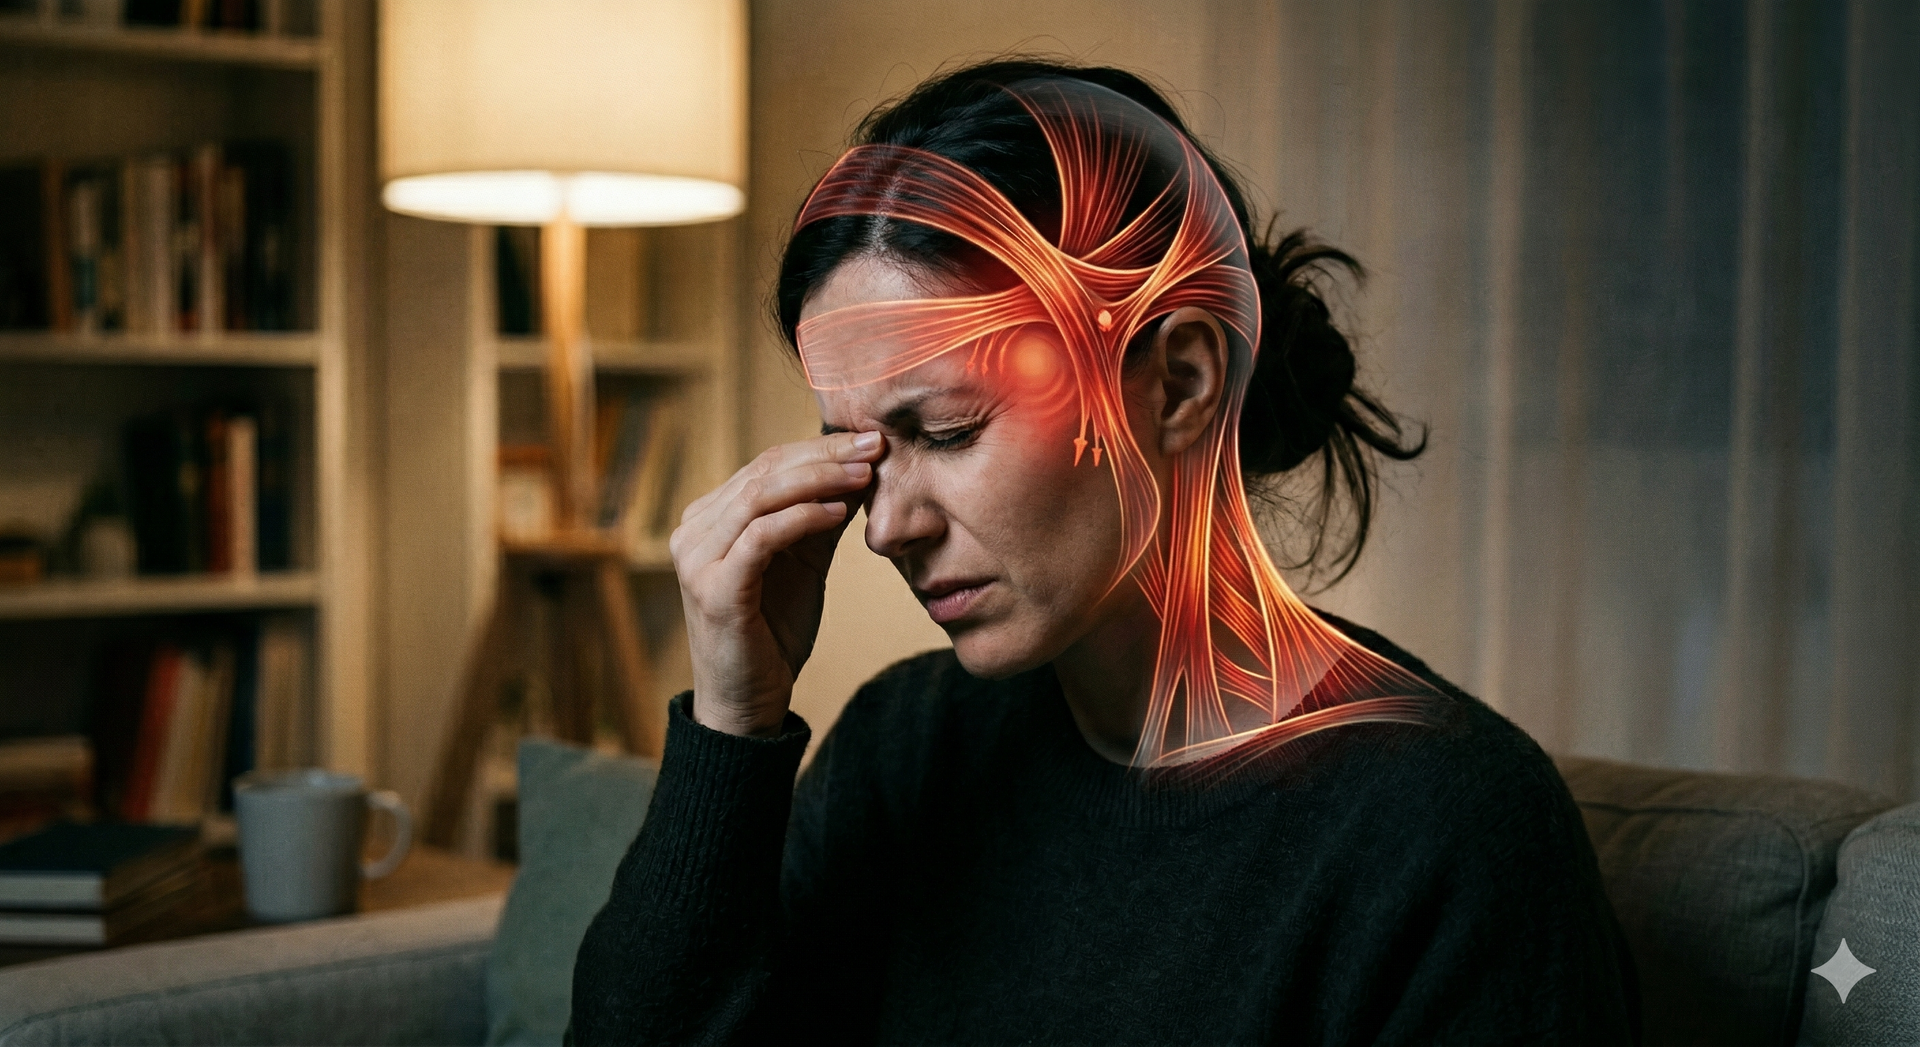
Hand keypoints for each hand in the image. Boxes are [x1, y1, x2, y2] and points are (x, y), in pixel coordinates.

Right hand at [670, 430, 883, 736]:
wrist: (748, 701)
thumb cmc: (773, 631)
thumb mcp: (803, 562)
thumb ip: (822, 518)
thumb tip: (863, 468)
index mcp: (709, 519)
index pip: (766, 465)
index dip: (820, 448)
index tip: (871, 441)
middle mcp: (693, 531)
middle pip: (763, 472)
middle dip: (825, 456)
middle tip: (875, 446)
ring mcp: (698, 559)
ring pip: (760, 496)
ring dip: (819, 480)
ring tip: (865, 474)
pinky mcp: (715, 588)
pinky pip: (761, 537)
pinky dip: (803, 518)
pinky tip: (840, 513)